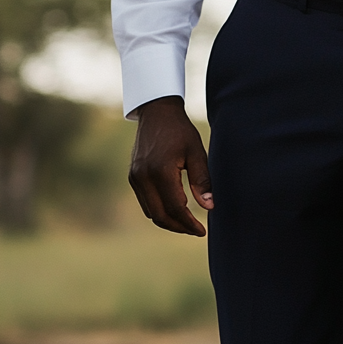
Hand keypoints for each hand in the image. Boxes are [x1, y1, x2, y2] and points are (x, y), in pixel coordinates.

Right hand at [129, 96, 212, 234]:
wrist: (156, 112)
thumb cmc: (180, 131)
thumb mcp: (197, 153)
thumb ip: (202, 181)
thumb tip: (209, 207)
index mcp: (161, 171)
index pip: (176, 208)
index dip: (190, 224)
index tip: (202, 231)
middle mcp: (143, 176)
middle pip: (160, 216)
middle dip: (179, 227)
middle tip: (195, 230)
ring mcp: (135, 177)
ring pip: (151, 213)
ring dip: (169, 222)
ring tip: (187, 223)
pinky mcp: (133, 177)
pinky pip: (146, 203)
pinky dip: (159, 211)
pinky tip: (174, 211)